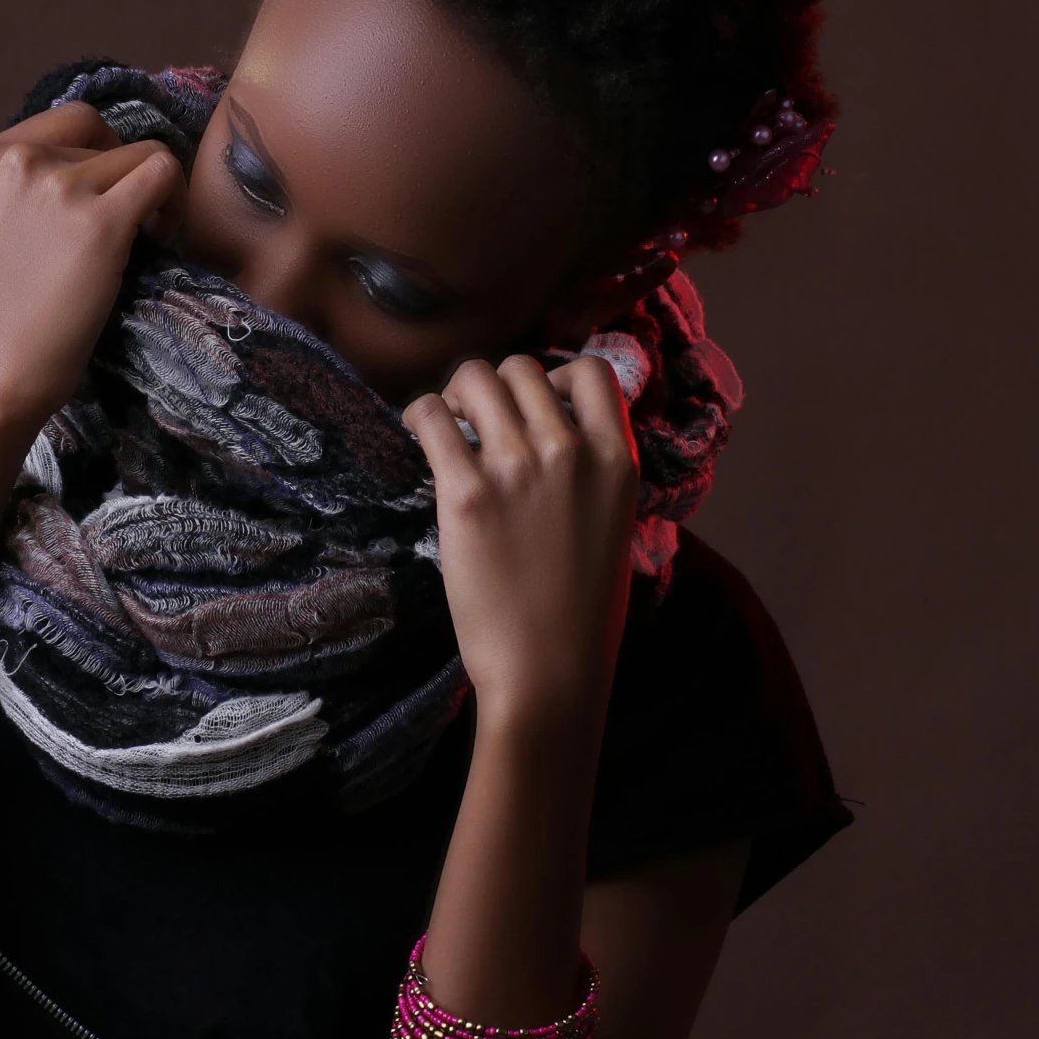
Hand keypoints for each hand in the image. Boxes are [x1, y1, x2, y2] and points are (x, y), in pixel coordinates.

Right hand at [0, 102, 186, 445]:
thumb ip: (27, 187)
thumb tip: (97, 167)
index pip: (66, 120)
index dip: (97, 154)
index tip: (101, 198)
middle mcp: (16, 159)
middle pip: (102, 132)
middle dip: (122, 170)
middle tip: (127, 220)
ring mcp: (58, 186)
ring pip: (140, 153)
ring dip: (153, 191)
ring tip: (145, 238)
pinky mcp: (99, 221)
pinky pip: (163, 174)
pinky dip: (174, 202)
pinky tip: (160, 239)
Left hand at [402, 354, 640, 739]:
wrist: (549, 670)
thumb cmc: (580, 611)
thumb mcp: (612, 525)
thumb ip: (591, 472)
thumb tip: (553, 432)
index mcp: (618, 460)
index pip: (590, 371)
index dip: (555, 376)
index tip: (533, 405)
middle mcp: (571, 451)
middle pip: (522, 368)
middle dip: (494, 387)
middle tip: (477, 422)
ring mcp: (518, 468)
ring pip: (475, 377)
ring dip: (455, 394)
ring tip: (449, 427)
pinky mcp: (467, 494)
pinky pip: (433, 416)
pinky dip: (421, 415)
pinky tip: (421, 436)